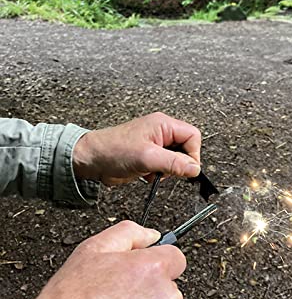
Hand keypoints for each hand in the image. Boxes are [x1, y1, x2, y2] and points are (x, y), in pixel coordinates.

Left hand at [73, 112, 200, 184]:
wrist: (90, 159)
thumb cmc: (112, 150)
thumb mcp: (148, 158)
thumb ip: (174, 163)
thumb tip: (194, 169)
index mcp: (163, 124)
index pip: (193, 136)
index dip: (192, 154)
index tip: (185, 169)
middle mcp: (161, 132)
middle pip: (186, 148)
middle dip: (178, 164)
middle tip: (165, 170)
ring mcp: (155, 144)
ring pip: (175, 159)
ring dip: (167, 170)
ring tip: (152, 171)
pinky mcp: (148, 156)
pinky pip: (164, 166)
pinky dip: (158, 174)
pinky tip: (146, 174)